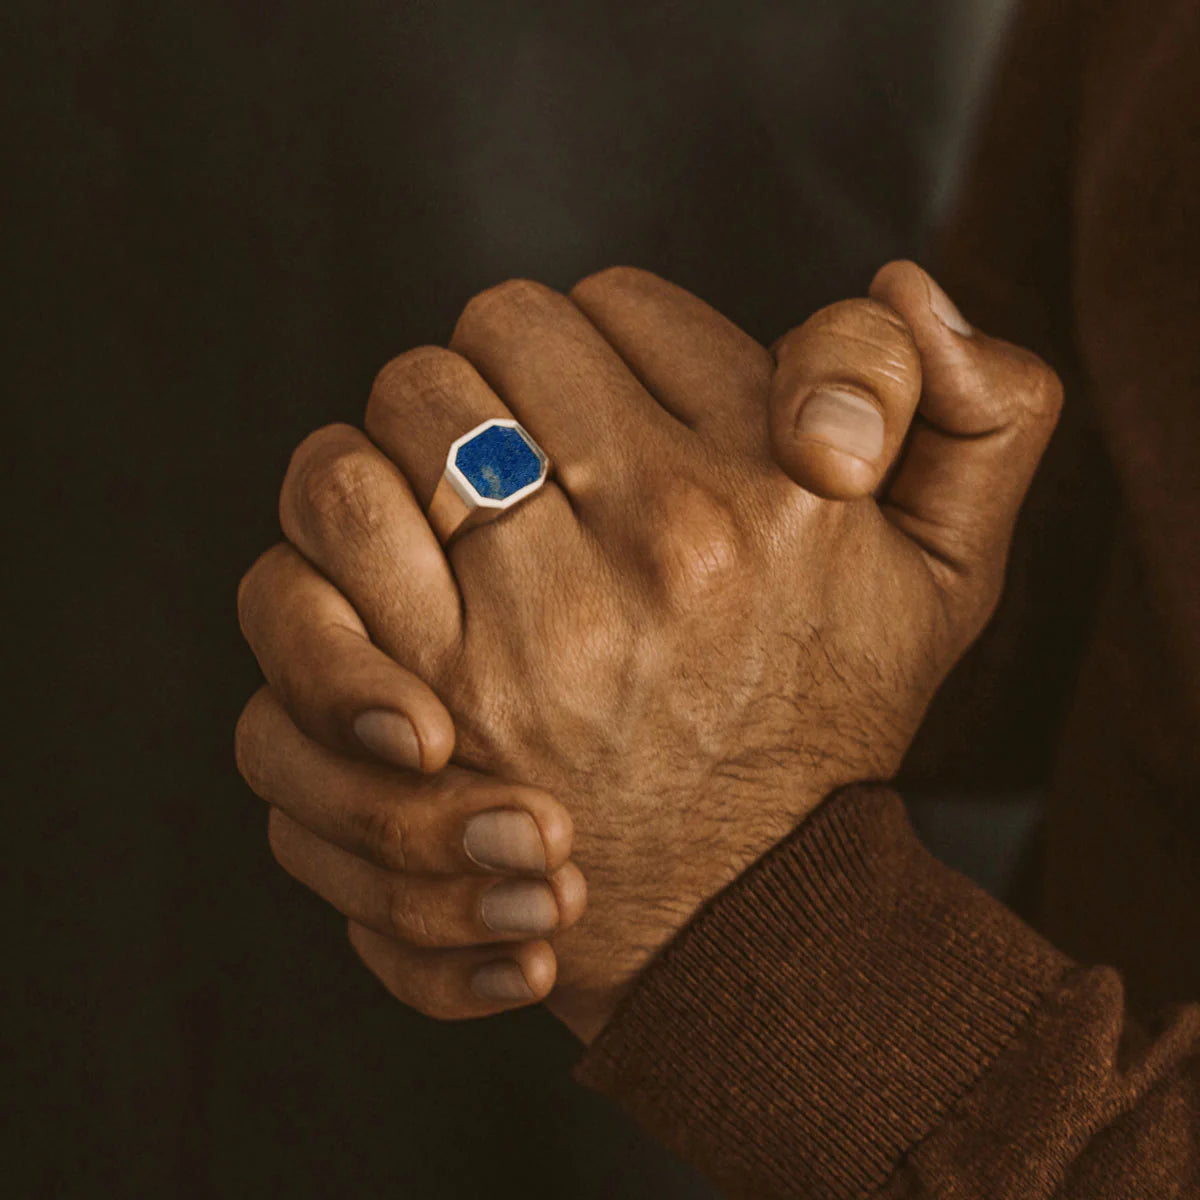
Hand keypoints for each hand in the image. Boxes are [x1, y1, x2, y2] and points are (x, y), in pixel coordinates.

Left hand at [236, 261, 1060, 1041]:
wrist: (741, 910)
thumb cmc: (829, 725)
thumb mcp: (952, 579)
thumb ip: (976, 414)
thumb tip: (908, 279)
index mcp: (778, 493)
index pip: (623, 302)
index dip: (606, 339)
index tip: (619, 408)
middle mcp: (662, 546)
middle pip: (501, 330)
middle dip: (504, 372)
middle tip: (530, 443)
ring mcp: (536, 623)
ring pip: (409, 403)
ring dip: (418, 428)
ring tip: (458, 490)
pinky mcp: (435, 694)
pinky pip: (332, 515)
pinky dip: (345, 513)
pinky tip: (393, 552)